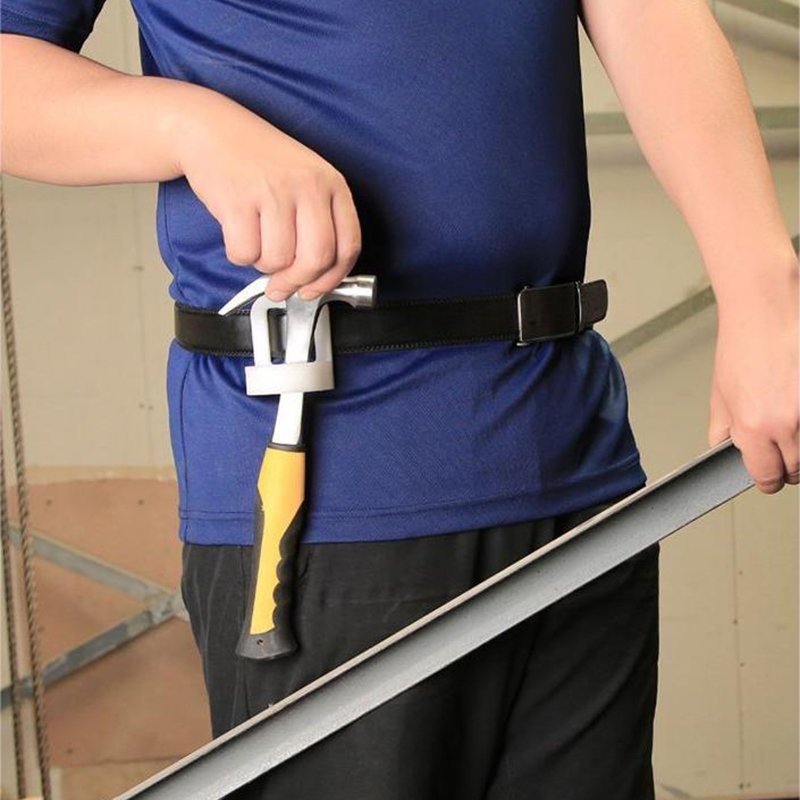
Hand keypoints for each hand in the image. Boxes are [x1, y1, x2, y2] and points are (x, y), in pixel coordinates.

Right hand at [173, 93, 360, 300]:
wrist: (212, 129)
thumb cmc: (260, 163)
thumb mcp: (304, 182)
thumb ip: (318, 225)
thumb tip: (316, 280)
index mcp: (332, 184)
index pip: (348, 246)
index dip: (331, 278)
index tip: (315, 289)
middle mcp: (307, 185)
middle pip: (316, 259)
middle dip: (296, 282)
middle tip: (281, 286)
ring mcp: (273, 191)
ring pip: (277, 261)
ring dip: (263, 264)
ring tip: (256, 242)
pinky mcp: (238, 200)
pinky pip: (244, 253)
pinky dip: (239, 254)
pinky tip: (238, 233)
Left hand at [708, 258, 798, 492]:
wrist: (767, 309)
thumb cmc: (744, 345)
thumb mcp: (720, 395)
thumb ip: (724, 430)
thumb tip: (726, 451)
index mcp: (755, 428)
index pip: (767, 477)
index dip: (766, 477)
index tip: (768, 474)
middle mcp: (789, 424)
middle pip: (797, 469)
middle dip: (787, 463)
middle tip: (779, 446)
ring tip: (788, 418)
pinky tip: (796, 402)